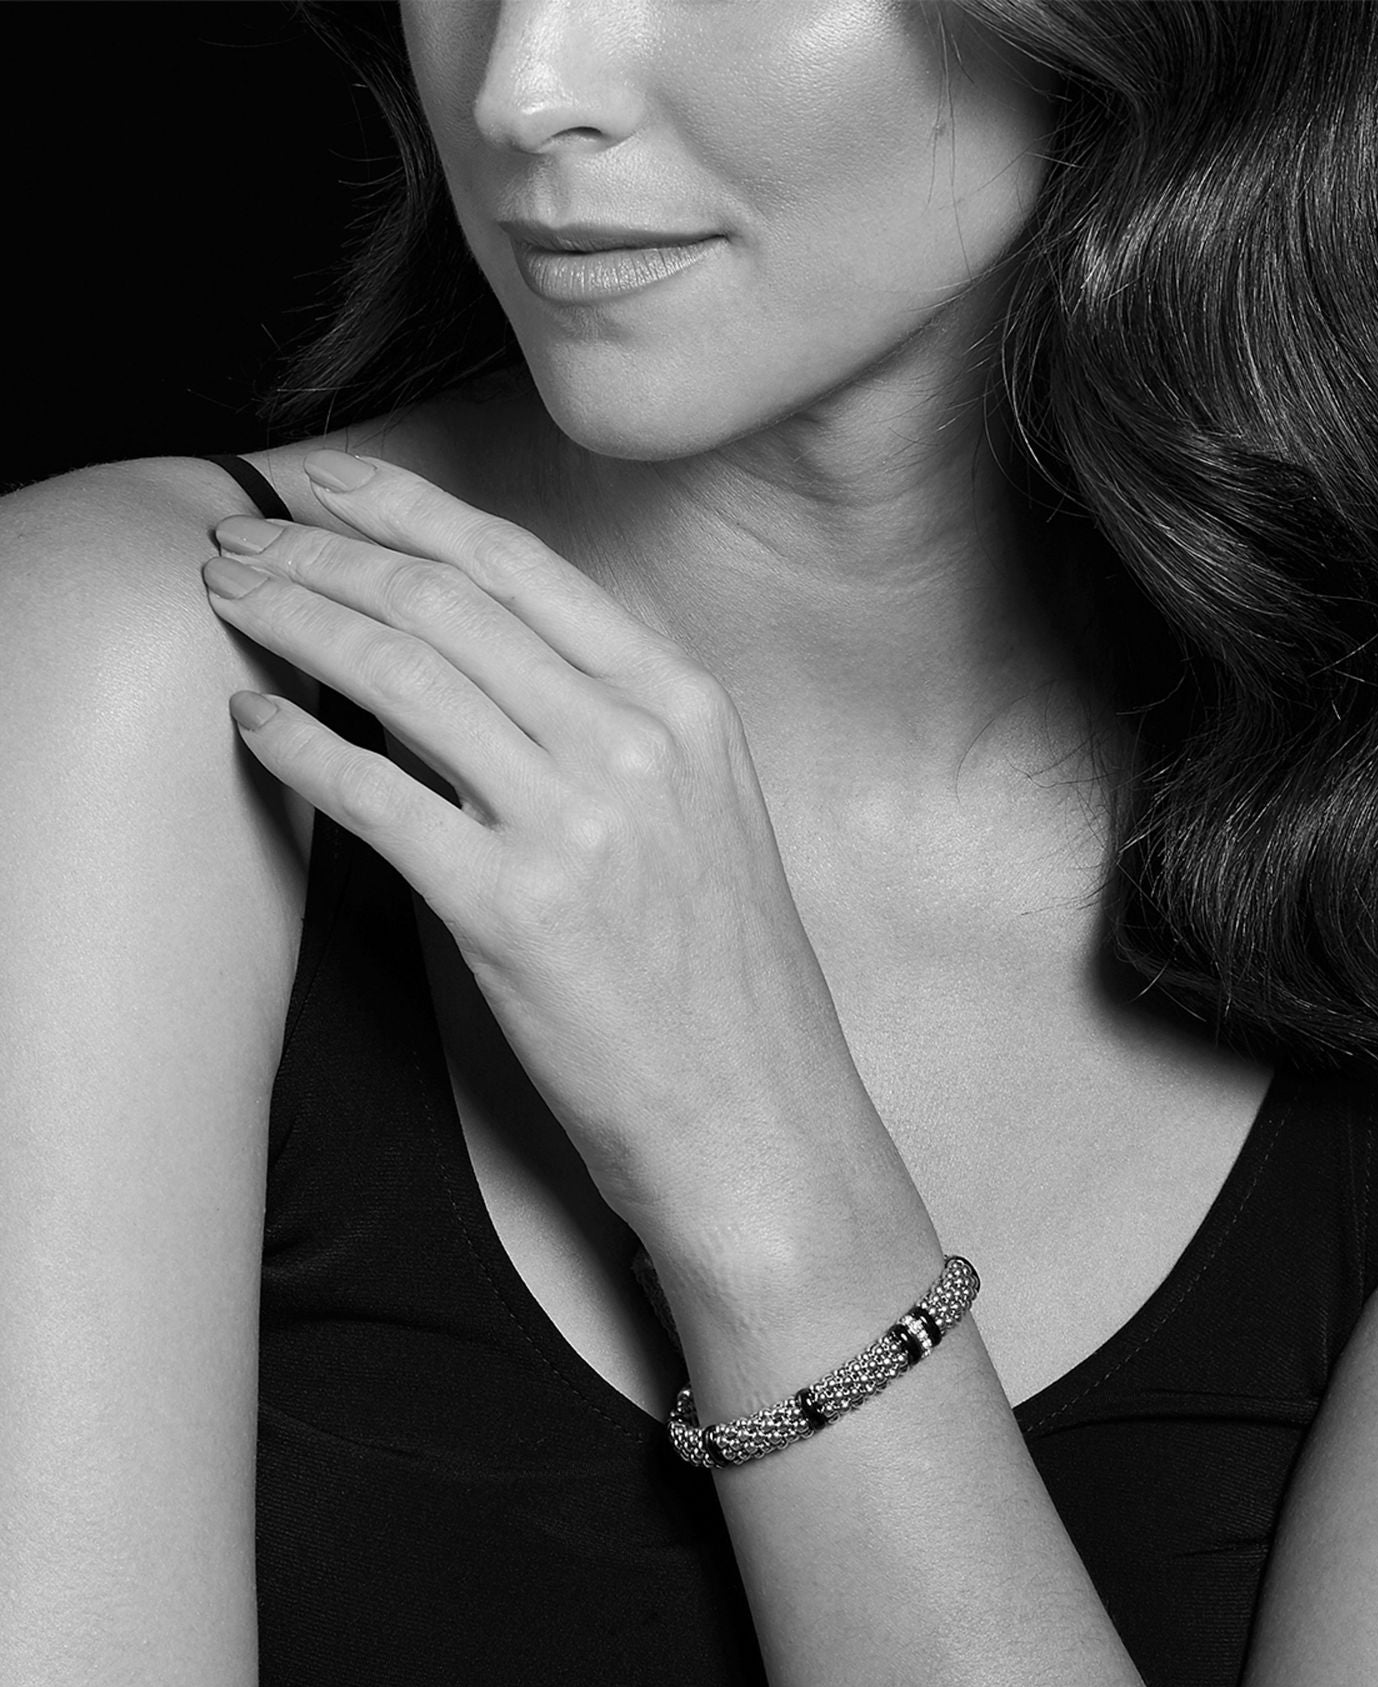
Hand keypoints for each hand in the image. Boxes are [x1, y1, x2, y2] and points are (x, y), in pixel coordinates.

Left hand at [203, 452, 868, 1256]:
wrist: (758, 1120)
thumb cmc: (725, 984)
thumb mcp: (704, 816)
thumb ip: (615, 727)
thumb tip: (485, 665)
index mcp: (684, 707)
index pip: (522, 568)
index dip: (407, 511)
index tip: (330, 485)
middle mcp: (633, 743)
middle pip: (445, 602)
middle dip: (323, 554)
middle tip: (244, 540)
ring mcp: (574, 823)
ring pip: (400, 673)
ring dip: (295, 621)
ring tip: (229, 604)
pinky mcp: (511, 911)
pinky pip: (373, 794)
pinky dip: (298, 745)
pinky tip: (255, 722)